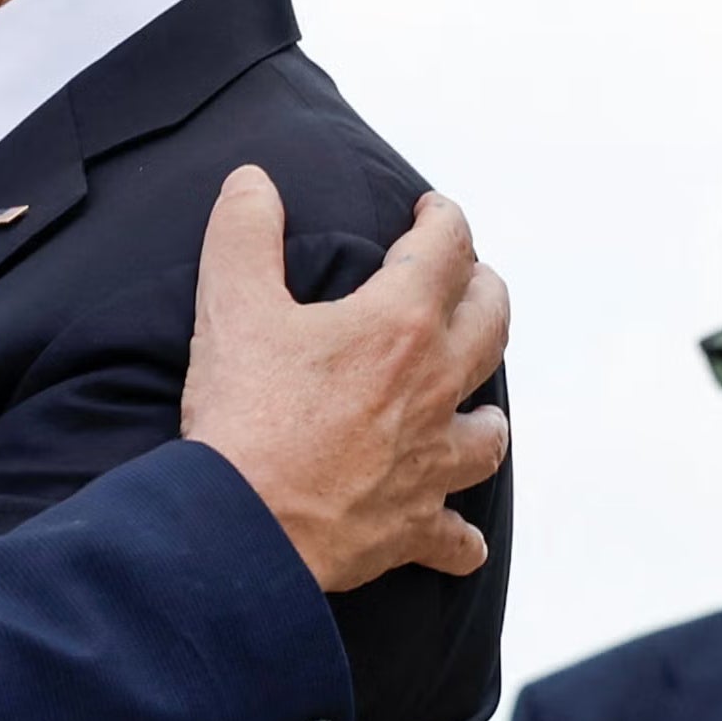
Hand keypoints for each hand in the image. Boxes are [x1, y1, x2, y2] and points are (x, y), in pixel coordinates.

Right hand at [182, 166, 510, 591]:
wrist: (242, 525)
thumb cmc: (241, 416)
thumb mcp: (230, 307)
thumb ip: (243, 233)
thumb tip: (253, 181)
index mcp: (399, 325)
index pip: (447, 248)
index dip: (443, 218)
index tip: (431, 210)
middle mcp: (434, 388)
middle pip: (492, 324)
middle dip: (483, 291)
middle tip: (467, 280)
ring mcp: (431, 461)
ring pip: (490, 433)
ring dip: (485, 413)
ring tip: (470, 403)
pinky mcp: (414, 525)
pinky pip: (458, 538)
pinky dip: (459, 536)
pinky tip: (458, 535)